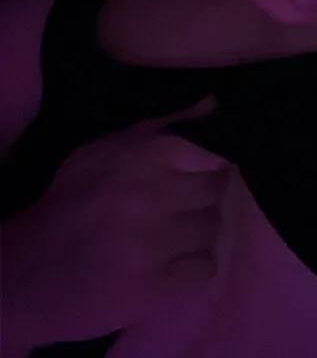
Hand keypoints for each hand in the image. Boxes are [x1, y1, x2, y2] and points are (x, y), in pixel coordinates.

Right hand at [2, 97, 228, 349]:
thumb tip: (213, 104)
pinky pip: (203, 269)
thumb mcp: (103, 150)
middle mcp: (148, 195)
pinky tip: (169, 264)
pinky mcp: (151, 289)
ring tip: (171, 237)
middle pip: (214, 192)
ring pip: (211, 230)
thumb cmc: (69, 203)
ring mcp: (151, 245)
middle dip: (202, 199)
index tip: (200, 174)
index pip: (209, 154)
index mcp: (138, 155)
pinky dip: (192, 268)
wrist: (23, 274)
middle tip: (182, 208)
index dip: (209, 166)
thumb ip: (161, 126)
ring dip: (196, 234)